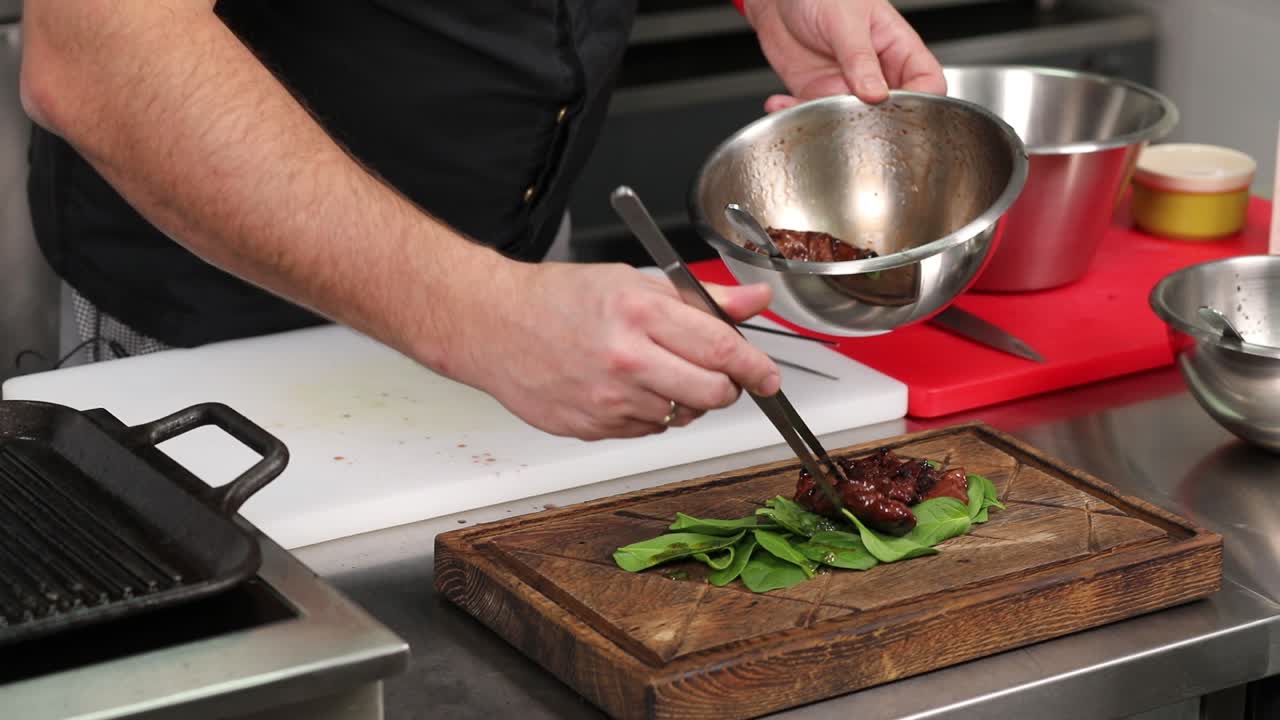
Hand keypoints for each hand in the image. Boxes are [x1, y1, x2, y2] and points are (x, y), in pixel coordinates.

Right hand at [464, 262, 780, 440]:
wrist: (491, 325)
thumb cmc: (557, 298)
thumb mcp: (634, 280)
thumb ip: (702, 297)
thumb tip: (755, 301)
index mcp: (641, 313)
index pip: (723, 350)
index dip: (757, 368)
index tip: (768, 377)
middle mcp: (627, 360)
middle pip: (712, 394)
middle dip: (725, 388)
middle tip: (716, 373)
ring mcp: (609, 400)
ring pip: (681, 417)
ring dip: (684, 400)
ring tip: (656, 371)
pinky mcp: (593, 428)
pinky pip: (646, 430)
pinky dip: (649, 413)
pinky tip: (626, 388)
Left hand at [742, 0, 944, 111]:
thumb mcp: (845, 18)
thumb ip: (860, 57)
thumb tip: (876, 92)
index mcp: (897, 47)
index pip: (927, 82)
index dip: (922, 102)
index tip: (902, 112)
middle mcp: (876, 71)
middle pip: (892, 111)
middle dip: (873, 123)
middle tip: (849, 119)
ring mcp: (846, 85)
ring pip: (851, 120)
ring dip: (827, 121)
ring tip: (806, 107)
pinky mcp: (816, 93)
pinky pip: (812, 115)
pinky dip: (794, 113)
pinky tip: (780, 102)